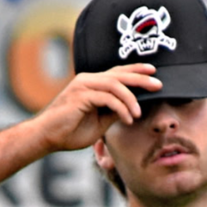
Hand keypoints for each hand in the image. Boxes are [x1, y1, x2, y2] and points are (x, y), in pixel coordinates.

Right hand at [30, 64, 162, 152]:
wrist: (48, 137)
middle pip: (119, 74)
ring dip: (131, 99)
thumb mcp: (101, 121)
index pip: (117, 73)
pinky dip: (121, 108)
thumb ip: (115, 111)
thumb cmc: (72, 130)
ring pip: (115, 84)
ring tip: (138, 114)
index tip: (153, 71)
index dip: (135, 70)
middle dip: (140, 78)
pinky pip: (107, 98)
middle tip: (158, 84)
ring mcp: (82, 86)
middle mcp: (87, 80)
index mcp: (92, 84)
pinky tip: (128, 120)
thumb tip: (134, 107)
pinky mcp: (80, 96)